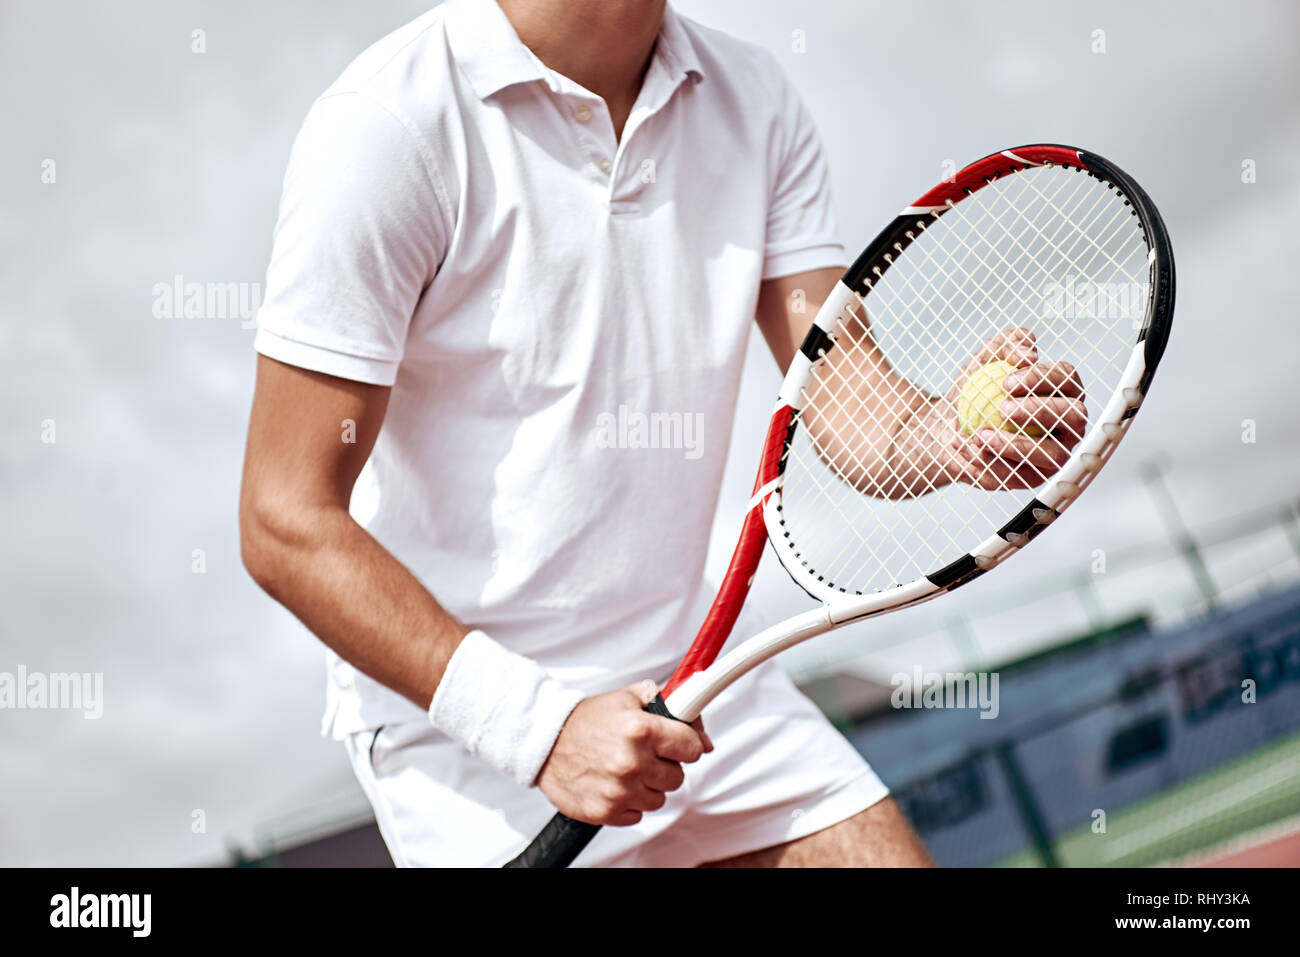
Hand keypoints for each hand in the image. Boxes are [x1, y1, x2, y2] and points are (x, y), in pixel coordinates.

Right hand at [536, 679, 711, 825]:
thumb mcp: (629, 698)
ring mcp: (620, 790)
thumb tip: (704, 740)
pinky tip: (614, 783)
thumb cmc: (587, 719)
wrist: (545, 741)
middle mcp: (632, 762)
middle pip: (677, 777)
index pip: (692, 748)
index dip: (684, 744)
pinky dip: (629, 802)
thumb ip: (671, 708)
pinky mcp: (607, 812)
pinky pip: (637, 814)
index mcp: (641, 730)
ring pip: (659, 798)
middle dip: (664, 765)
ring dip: (647, 785)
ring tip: (625, 768)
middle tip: (643, 754)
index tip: (675, 743)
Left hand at [943, 328, 1086, 489]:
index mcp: (1062, 390)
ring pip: (1052, 454)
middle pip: (1074, 416)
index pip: (1067, 379)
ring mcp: (1053, 453)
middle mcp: (1067, 424)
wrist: (945, 426)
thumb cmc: (974, 391)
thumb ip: (1006, 345)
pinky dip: (990, 461)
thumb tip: (1028, 351)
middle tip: (1003, 408)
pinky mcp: (1031, 477)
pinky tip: (968, 447)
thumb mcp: (984, 359)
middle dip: (1041, 411)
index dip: (1042, 378)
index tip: (1007, 381)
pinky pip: (1018, 475)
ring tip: (980, 435)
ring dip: (1017, 445)